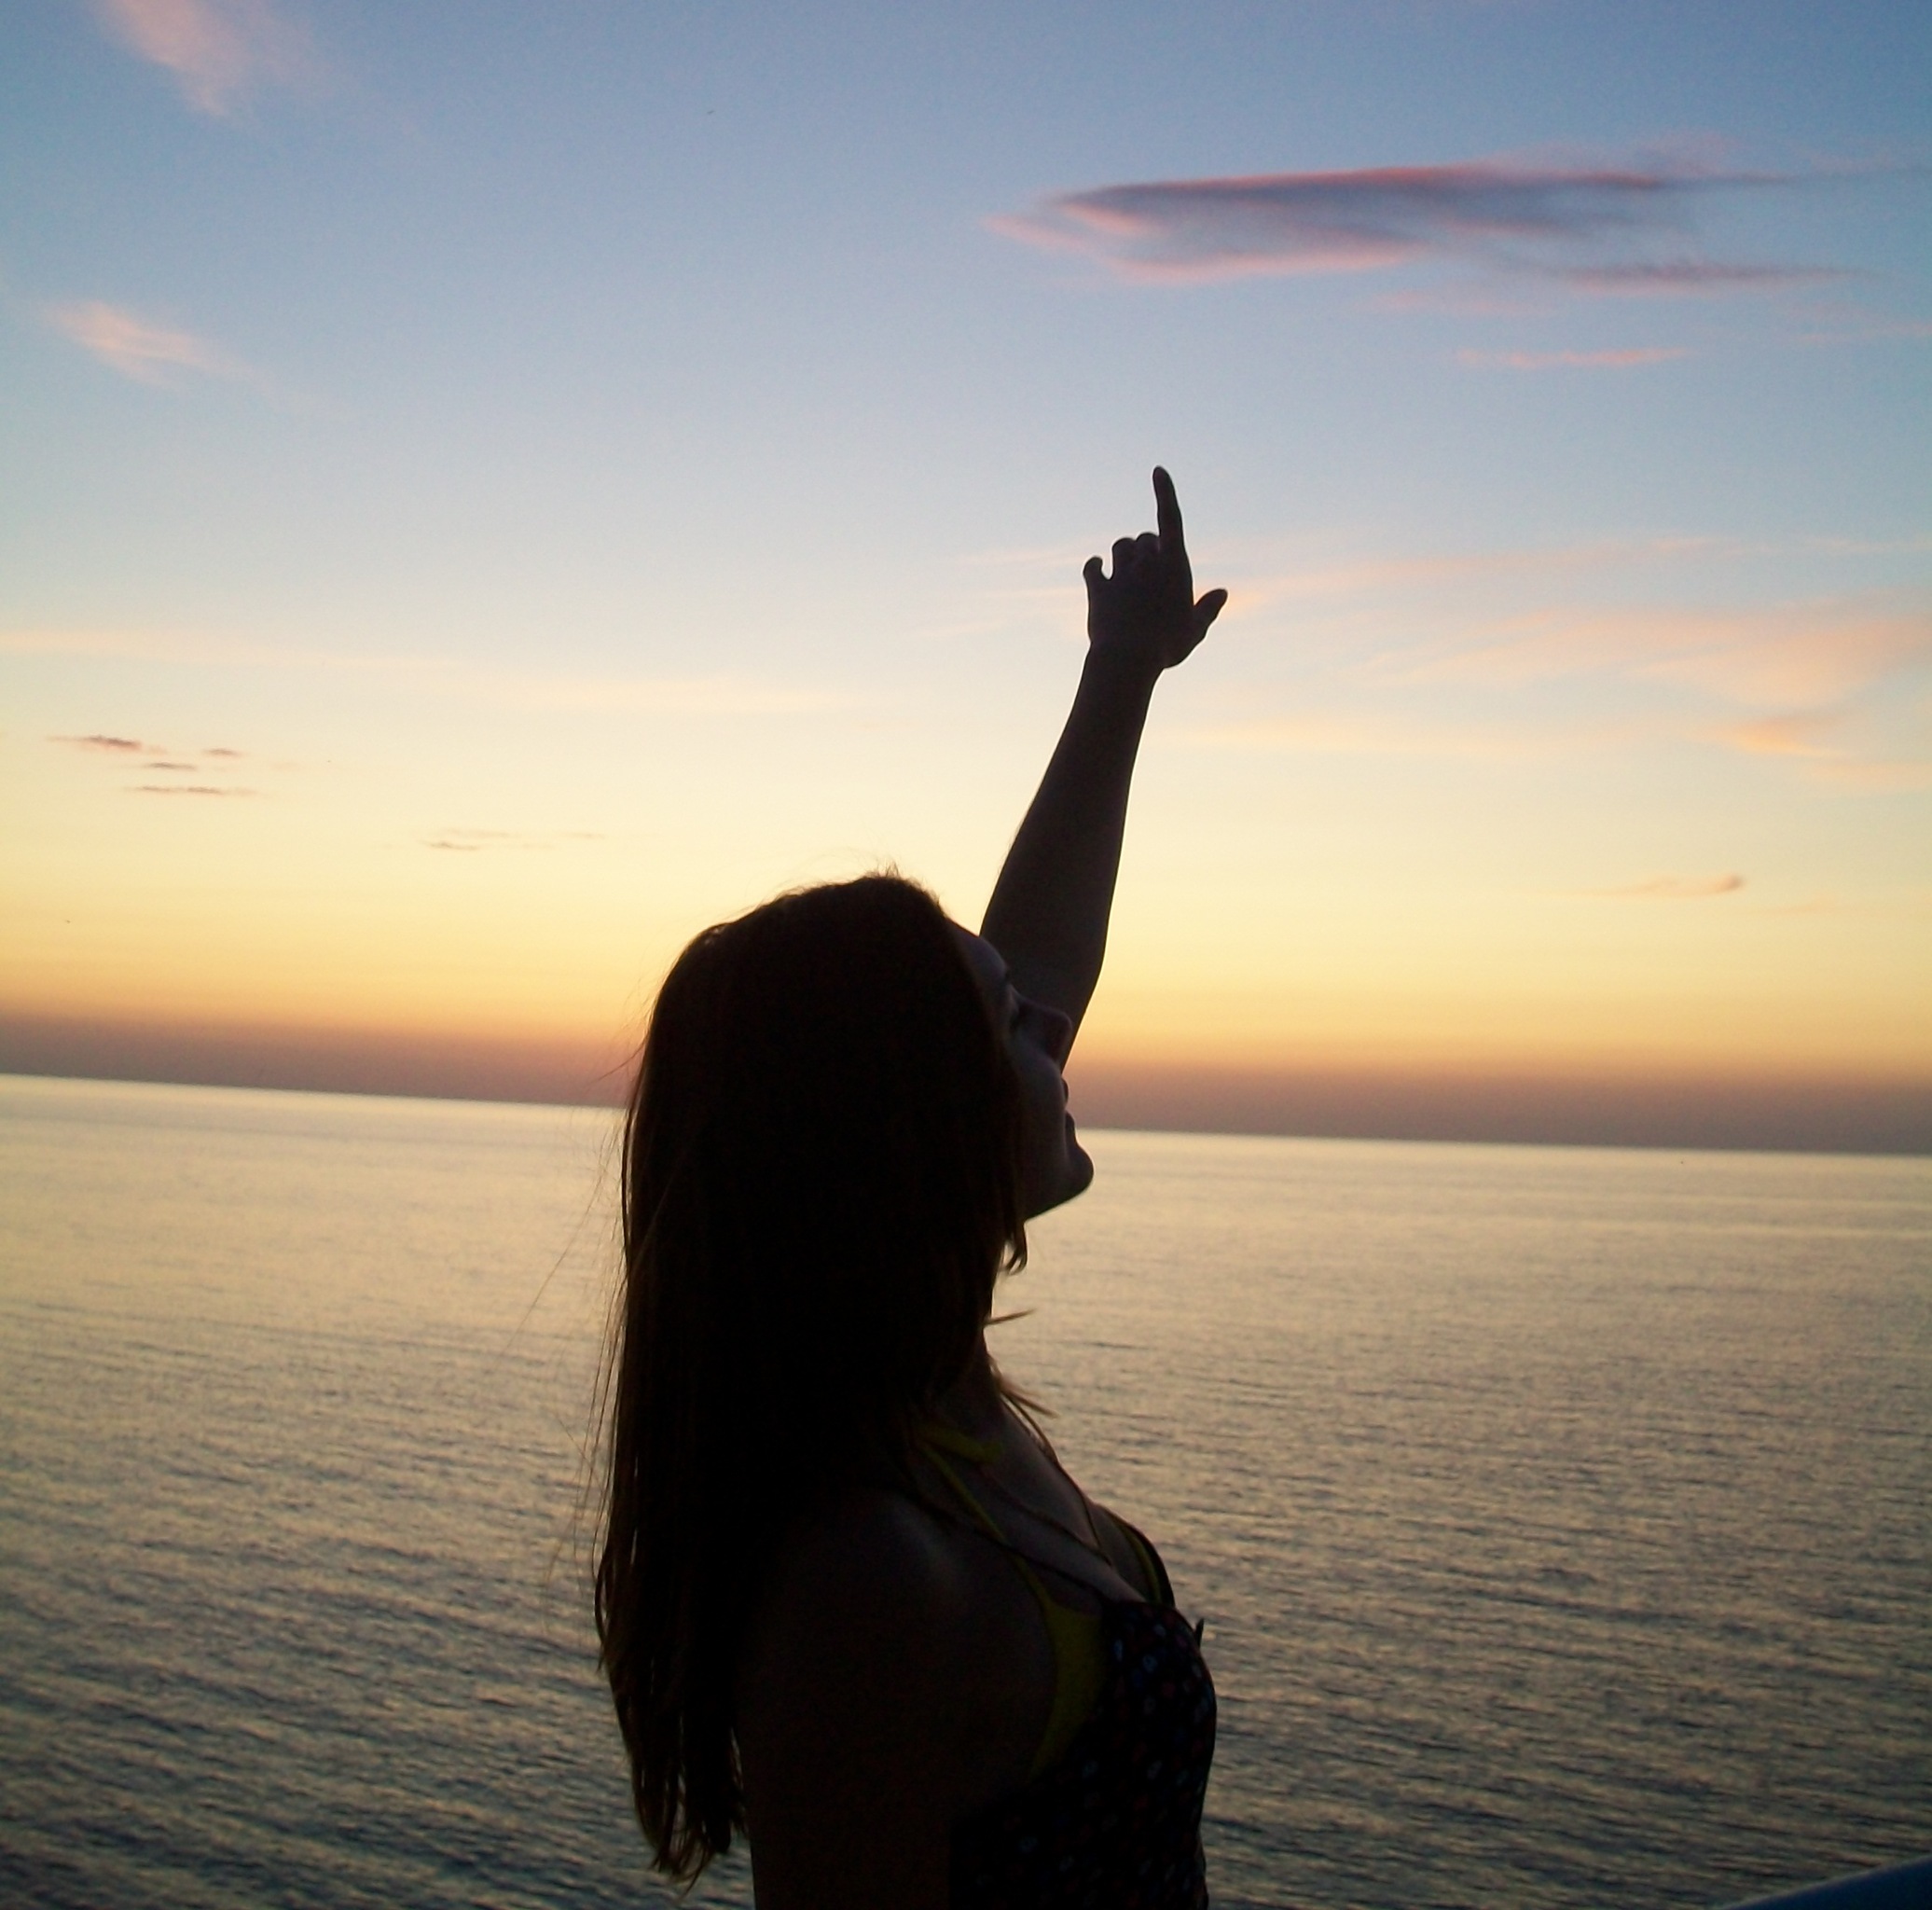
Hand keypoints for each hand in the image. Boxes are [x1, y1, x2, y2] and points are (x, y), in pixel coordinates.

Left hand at [1082, 467, 1226, 675]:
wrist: (1128, 659)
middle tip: (1149, 567)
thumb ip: (1208, 609)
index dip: (1165, 492)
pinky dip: (1094, 565)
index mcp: (1175, 565)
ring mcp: (1121, 574)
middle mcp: (1147, 563)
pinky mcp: (1098, 589)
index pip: (1170, 518)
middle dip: (1146, 546)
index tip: (1157, 470)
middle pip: (1144, 538)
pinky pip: (1092, 566)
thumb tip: (1222, 594)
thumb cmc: (1167, 646)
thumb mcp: (1195, 630)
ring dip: (1123, 553)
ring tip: (1126, 570)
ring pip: (1119, 546)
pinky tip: (1096, 568)